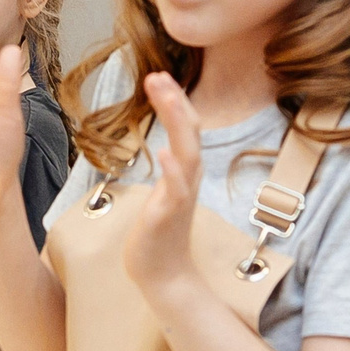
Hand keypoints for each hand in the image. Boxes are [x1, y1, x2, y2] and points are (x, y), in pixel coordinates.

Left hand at [118, 72, 204, 300]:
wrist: (164, 275)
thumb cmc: (160, 234)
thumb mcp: (165, 193)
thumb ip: (169, 171)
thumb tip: (166, 149)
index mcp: (185, 173)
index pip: (186, 129)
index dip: (175, 102)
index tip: (160, 77)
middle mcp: (188, 180)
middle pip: (190, 133)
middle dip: (176, 102)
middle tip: (159, 75)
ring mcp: (180, 198)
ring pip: (187, 154)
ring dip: (177, 124)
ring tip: (166, 96)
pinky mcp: (169, 217)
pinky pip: (176, 191)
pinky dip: (172, 171)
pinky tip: (164, 153)